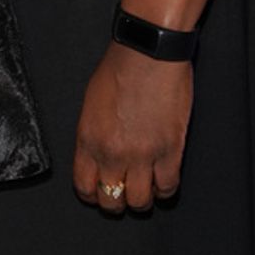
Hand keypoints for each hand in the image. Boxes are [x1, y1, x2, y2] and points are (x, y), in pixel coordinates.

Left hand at [72, 42, 191, 214]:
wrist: (149, 52)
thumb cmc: (120, 67)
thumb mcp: (91, 101)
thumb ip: (93, 132)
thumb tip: (98, 152)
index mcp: (88, 139)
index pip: (84, 186)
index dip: (92, 194)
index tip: (98, 192)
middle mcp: (112, 152)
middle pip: (111, 200)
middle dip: (115, 201)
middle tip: (122, 192)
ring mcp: (142, 155)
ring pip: (139, 201)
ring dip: (141, 199)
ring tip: (145, 188)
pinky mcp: (170, 151)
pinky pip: (167, 187)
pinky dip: (165, 189)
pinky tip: (163, 179)